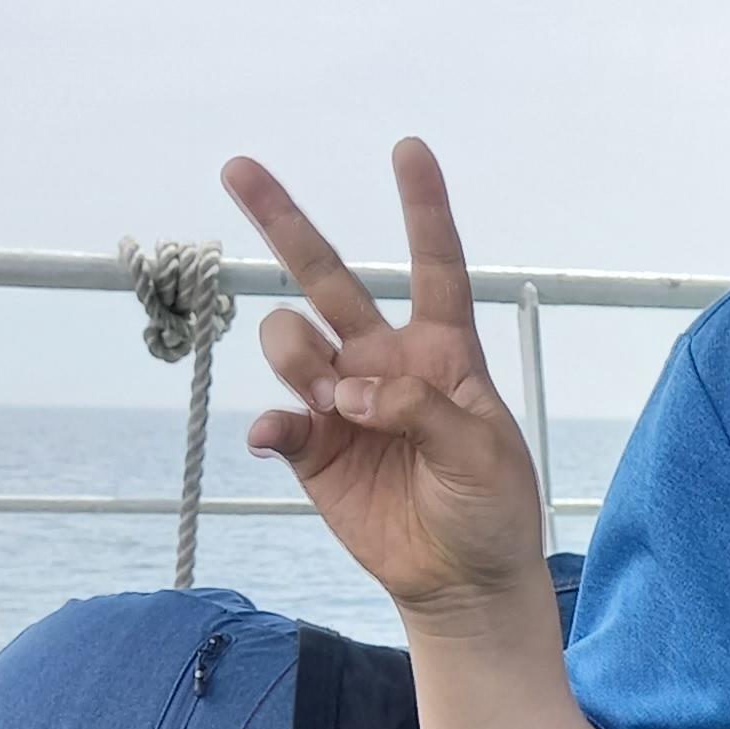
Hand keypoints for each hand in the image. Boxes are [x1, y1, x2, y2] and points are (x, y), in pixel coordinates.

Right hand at [220, 139, 547, 616]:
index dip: (422, 208)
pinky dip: (273, 422)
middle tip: (238, 169)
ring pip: (292, 341)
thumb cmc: (490, 508)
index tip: (408, 148)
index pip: (434, 267)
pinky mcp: (312, 449)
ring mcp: (340, 403)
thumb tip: (349, 392)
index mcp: (442, 352)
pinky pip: (276, 419)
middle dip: (284, 222)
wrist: (462, 580)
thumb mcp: (482, 455)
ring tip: (330, 402)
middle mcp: (384, 363)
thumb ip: (422, 410)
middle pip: (328, 278)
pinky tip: (282, 435)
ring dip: (297, 355)